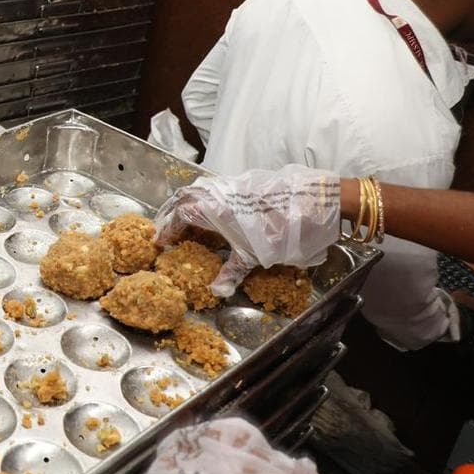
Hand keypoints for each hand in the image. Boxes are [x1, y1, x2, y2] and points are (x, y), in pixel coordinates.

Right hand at [154, 165, 340, 296]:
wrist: (314, 202)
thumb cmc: (280, 230)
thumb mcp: (253, 255)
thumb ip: (231, 272)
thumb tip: (217, 292)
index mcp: (210, 209)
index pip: (178, 218)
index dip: (166, 231)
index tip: (159, 243)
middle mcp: (214, 192)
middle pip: (181, 199)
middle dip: (170, 214)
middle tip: (165, 230)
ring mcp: (228, 184)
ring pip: (196, 190)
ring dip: (185, 204)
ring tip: (183, 220)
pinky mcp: (242, 181)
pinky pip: (212, 188)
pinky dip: (202, 199)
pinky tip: (210, 212)